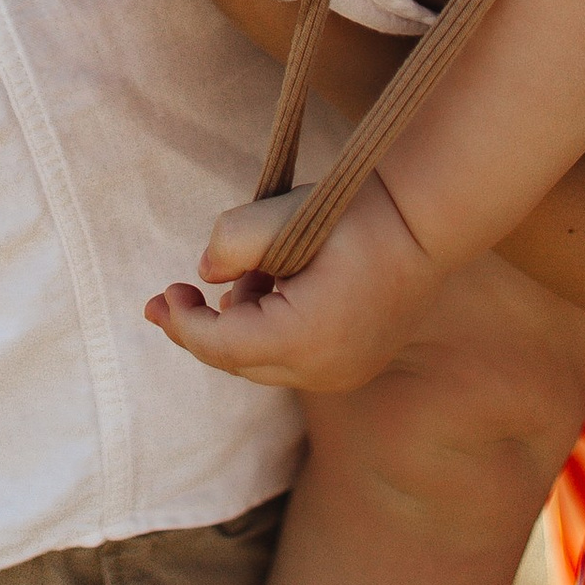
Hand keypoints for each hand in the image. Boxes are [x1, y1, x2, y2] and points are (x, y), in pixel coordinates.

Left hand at [146, 174, 442, 392]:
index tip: (158, 297)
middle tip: (172, 297)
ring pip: (267, 364)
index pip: (219, 345)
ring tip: (245, 280)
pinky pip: (297, 362)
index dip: (181, 323)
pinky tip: (273, 293)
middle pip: (239, 363)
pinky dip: (273, 334)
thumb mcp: (279, 216)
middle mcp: (324, 371)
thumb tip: (206, 275)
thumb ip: (227, 244)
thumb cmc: (353, 210)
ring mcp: (345, 373)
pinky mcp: (357, 366)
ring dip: (241, 330)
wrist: (426, 219)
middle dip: (202, 330)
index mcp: (303, 339)